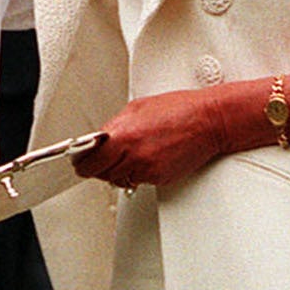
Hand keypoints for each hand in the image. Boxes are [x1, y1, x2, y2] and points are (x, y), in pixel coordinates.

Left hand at [73, 90, 233, 190]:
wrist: (209, 121)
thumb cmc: (178, 110)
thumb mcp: (136, 109)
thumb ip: (113, 127)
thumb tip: (98, 140)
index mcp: (123, 135)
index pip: (88, 161)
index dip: (82, 162)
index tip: (79, 161)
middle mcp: (133, 156)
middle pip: (100, 174)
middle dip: (99, 167)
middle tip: (102, 159)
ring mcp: (147, 170)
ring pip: (119, 179)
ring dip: (119, 170)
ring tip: (131, 153)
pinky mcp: (159, 179)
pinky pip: (139, 180)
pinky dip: (139, 172)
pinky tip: (149, 156)